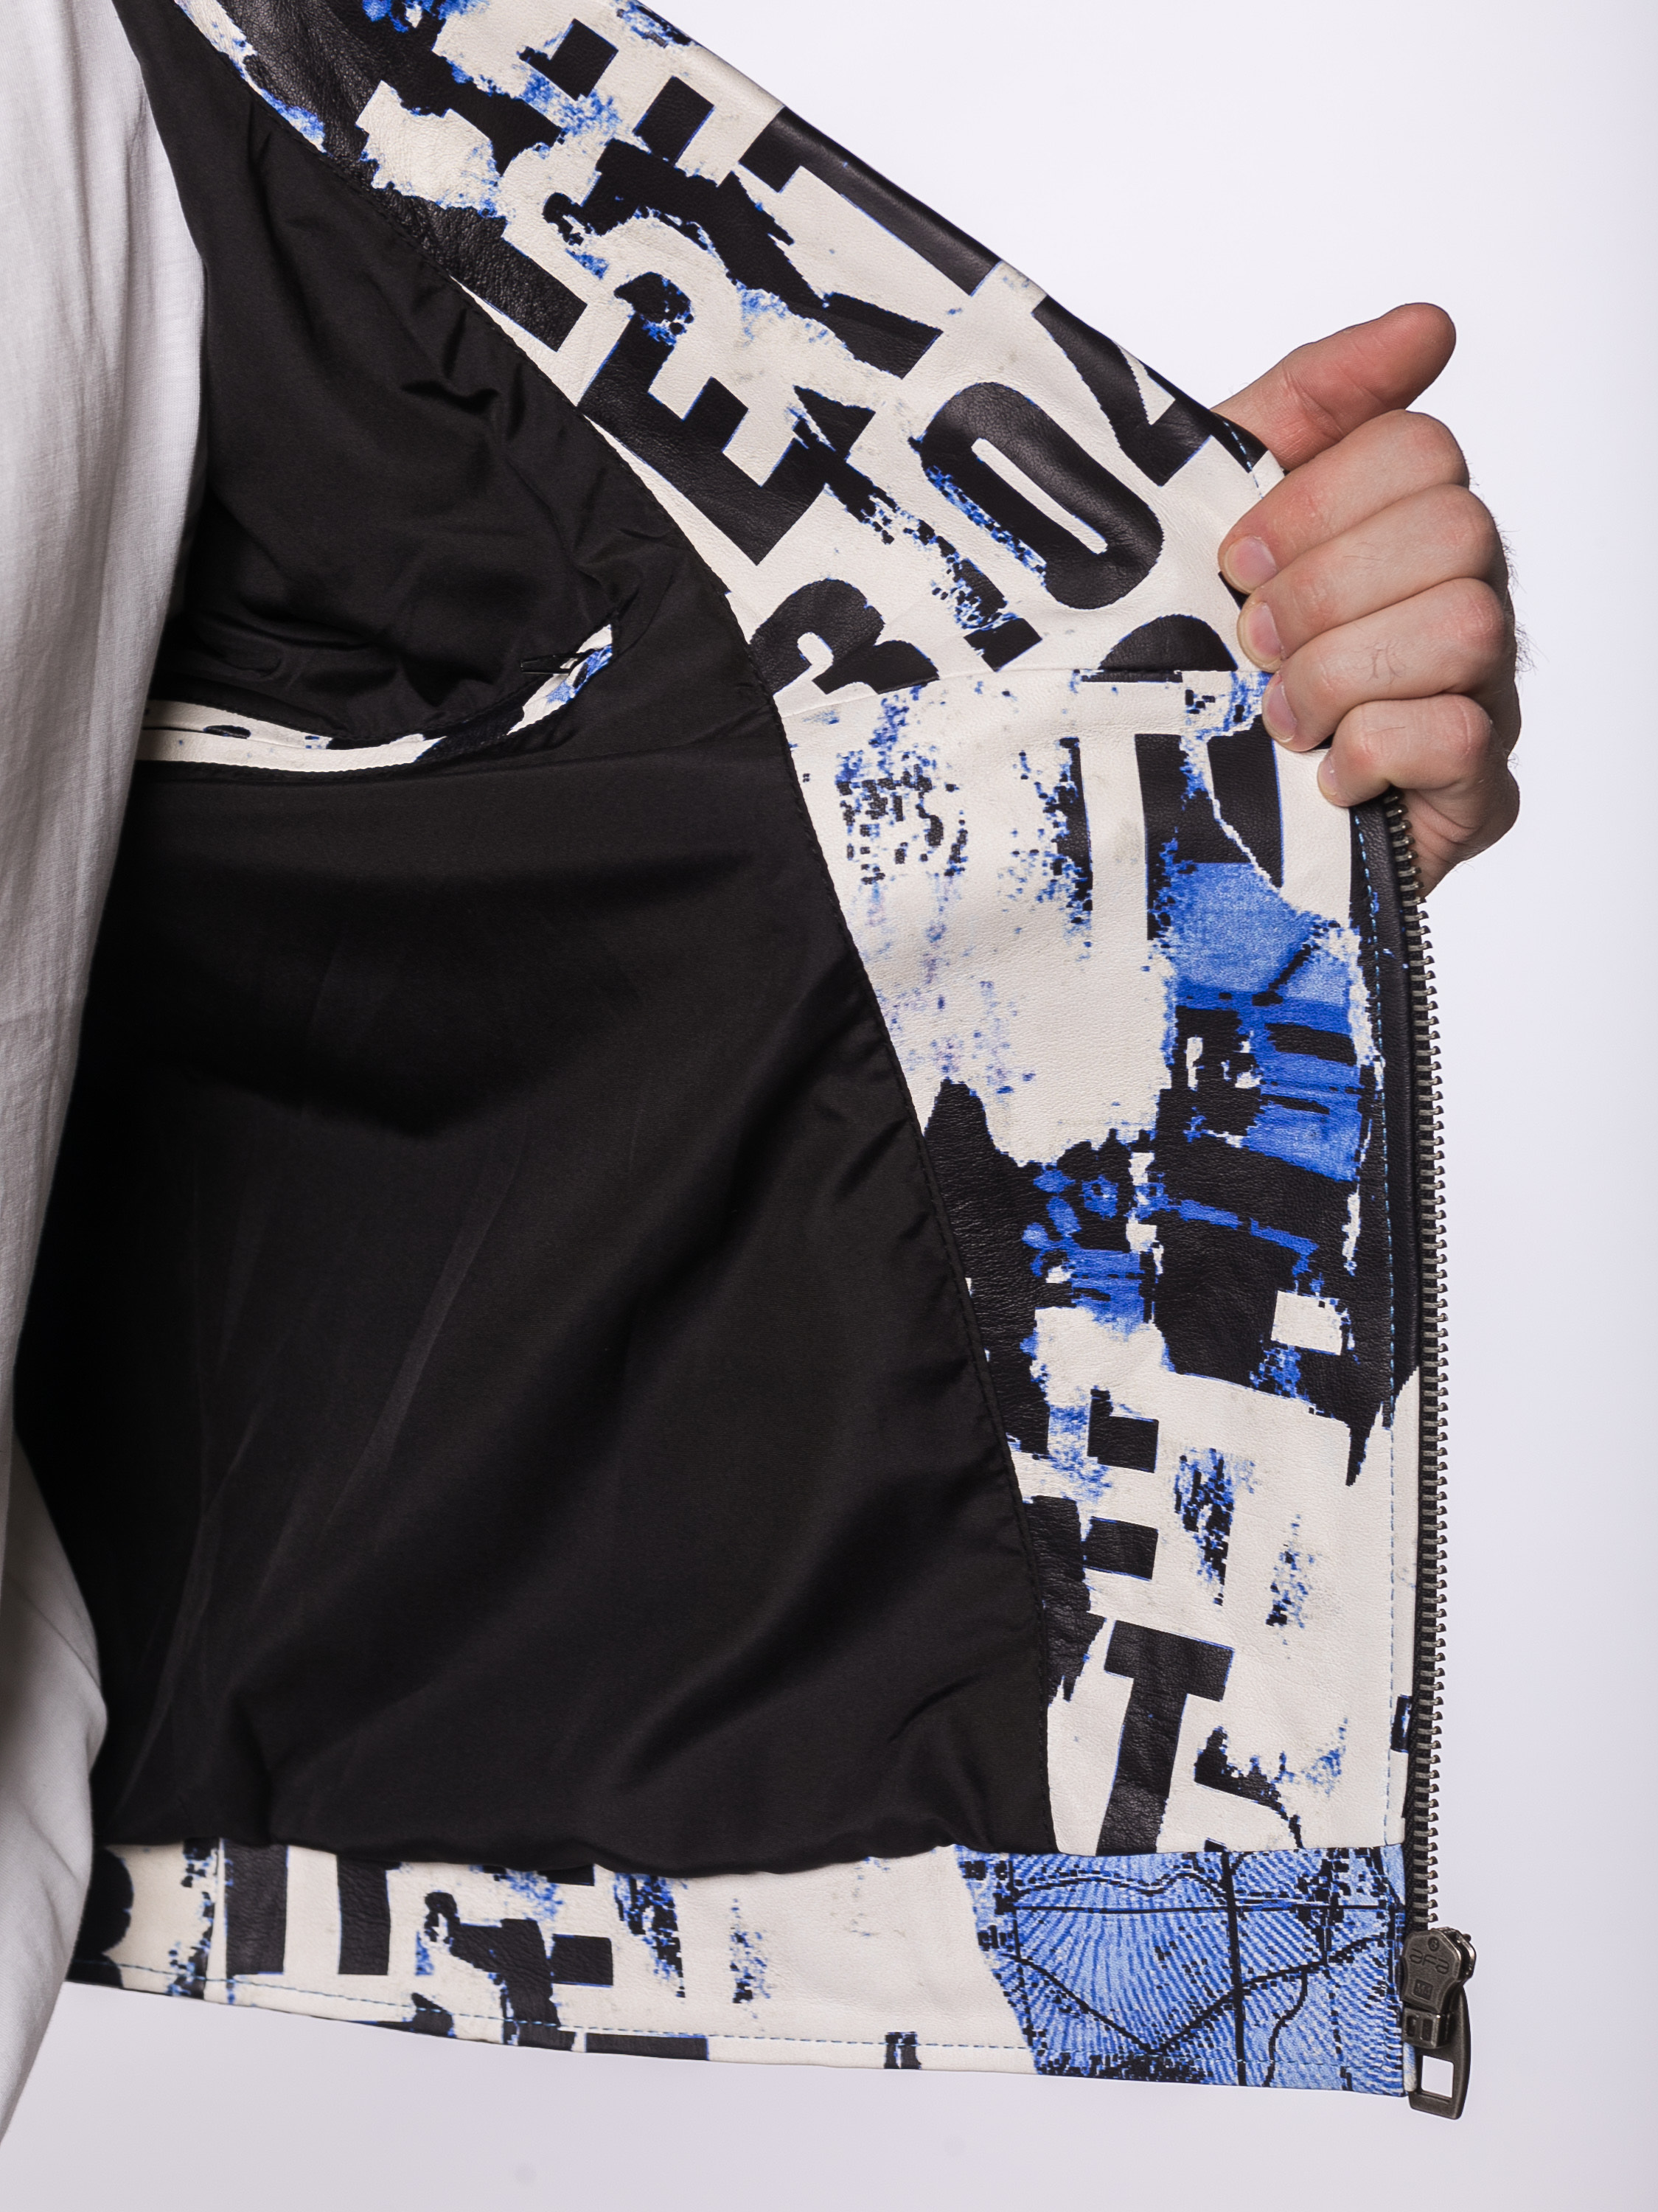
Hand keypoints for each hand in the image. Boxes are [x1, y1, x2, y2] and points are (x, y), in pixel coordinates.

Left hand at [1213, 305, 1519, 891]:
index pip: (1422, 449)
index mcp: (1401, 525)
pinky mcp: (1475, 795)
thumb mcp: (1214, 510)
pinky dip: (1371, 753)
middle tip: (1252, 643)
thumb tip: (1430, 324)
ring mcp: (1480, 694)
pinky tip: (1321, 777)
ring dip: (1342, 674)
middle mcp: (1460, 597)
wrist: (1148, 815)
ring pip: (1470, 624)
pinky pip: (1463, 736)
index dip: (1316, 504)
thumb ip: (1311, 403)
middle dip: (1325, 590)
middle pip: (1460, 528)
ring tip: (1277, 717)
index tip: (1235, 561)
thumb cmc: (1190, 656)